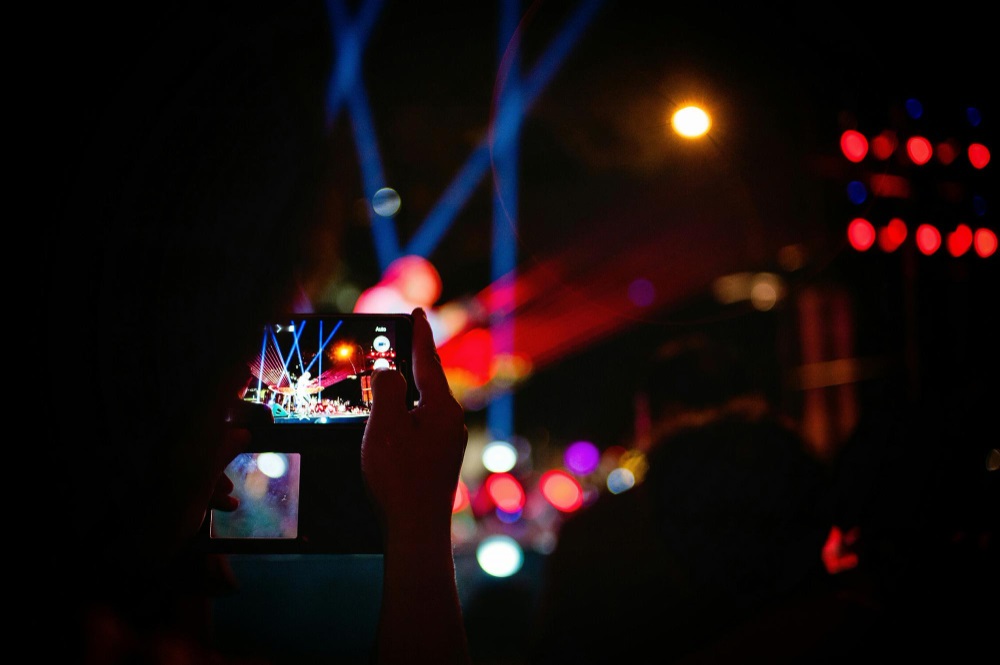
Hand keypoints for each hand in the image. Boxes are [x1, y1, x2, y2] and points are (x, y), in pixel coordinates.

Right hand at [361, 307, 471, 663]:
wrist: (417, 530)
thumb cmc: (399, 478)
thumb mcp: (385, 426)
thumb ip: (388, 390)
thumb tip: (393, 373)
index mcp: (442, 407)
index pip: (428, 360)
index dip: (419, 334)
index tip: (417, 311)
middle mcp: (451, 422)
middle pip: (428, 382)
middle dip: (411, 362)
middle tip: (399, 340)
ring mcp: (448, 442)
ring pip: (423, 406)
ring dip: (406, 393)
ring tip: (389, 381)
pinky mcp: (439, 460)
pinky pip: (420, 425)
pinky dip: (405, 416)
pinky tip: (394, 423)